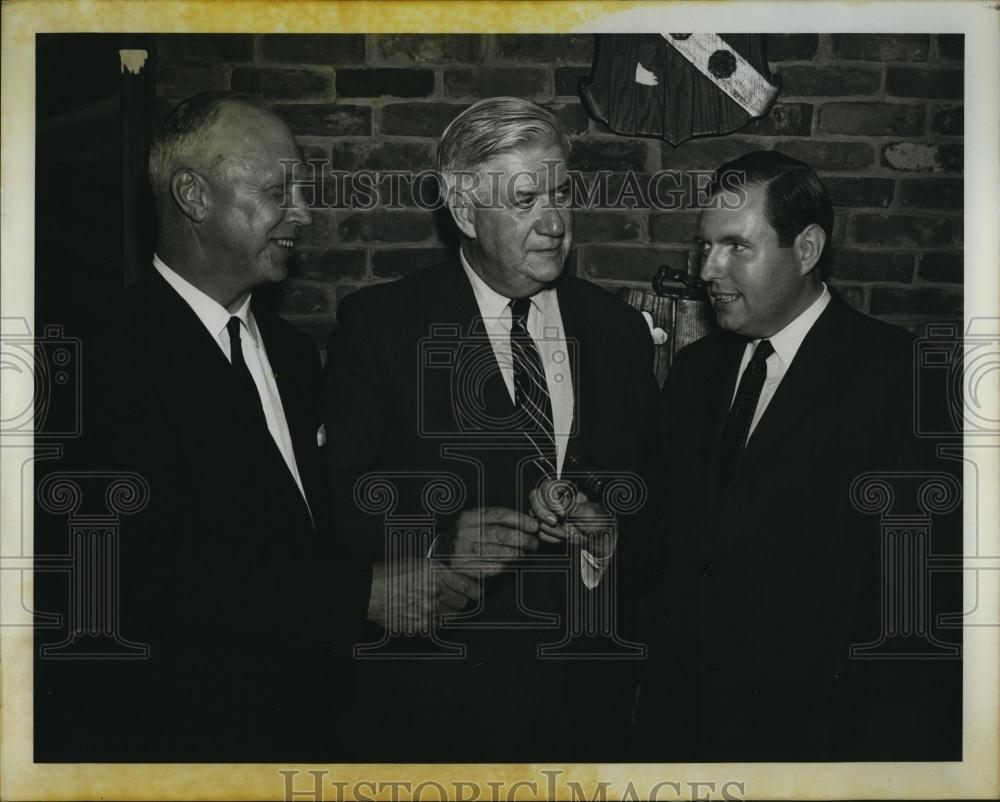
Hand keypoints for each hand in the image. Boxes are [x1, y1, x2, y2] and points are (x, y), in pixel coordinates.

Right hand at [366, 558, 480, 630]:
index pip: (467, 585)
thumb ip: (437, 572)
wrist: (369, 591)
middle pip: (461, 602)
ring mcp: (429, 611)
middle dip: (459, 600)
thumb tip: (451, 578)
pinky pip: (437, 625)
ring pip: (451, 615)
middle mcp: (436, 592)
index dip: (475, 590)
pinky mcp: (420, 625)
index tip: (476, 593)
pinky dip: (435, 621)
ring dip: (448, 611)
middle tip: (454, 598)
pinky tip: (426, 613)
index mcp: (436, 573)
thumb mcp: (417, 563)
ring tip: (436, 606)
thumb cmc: (388, 574)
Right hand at [435, 507, 539, 577]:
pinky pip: (490, 568)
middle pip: (500, 534)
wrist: (442, 550)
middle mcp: (465, 532)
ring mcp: (463, 550)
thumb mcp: (476, 520)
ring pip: (497, 553)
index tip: (533, 525)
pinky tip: (510, 564)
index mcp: (469, 516)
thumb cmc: (466, 534)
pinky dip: (504, 566)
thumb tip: (527, 523)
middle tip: (532, 542)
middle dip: (522, 539)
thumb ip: (497, 519)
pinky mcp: (463, 567)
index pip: (499, 515)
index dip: (520, 520)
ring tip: (524, 553)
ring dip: (516, 554)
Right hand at [529, 479, 617, 558]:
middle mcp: (556, 501)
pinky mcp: (548, 528)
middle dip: (543, 513)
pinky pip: (540, 532)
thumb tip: (559, 500)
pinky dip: (552, 538)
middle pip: (535, 498)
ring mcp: (550, 514)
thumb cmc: (600, 523)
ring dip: (553, 529)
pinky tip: (564, 537)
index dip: (550, 499)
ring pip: (535, 517)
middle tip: (556, 522)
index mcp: (568, 492)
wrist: (601, 542)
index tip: (561, 513)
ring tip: (569, 533)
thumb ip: (572, 506)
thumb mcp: (589, 513)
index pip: (547, 486)